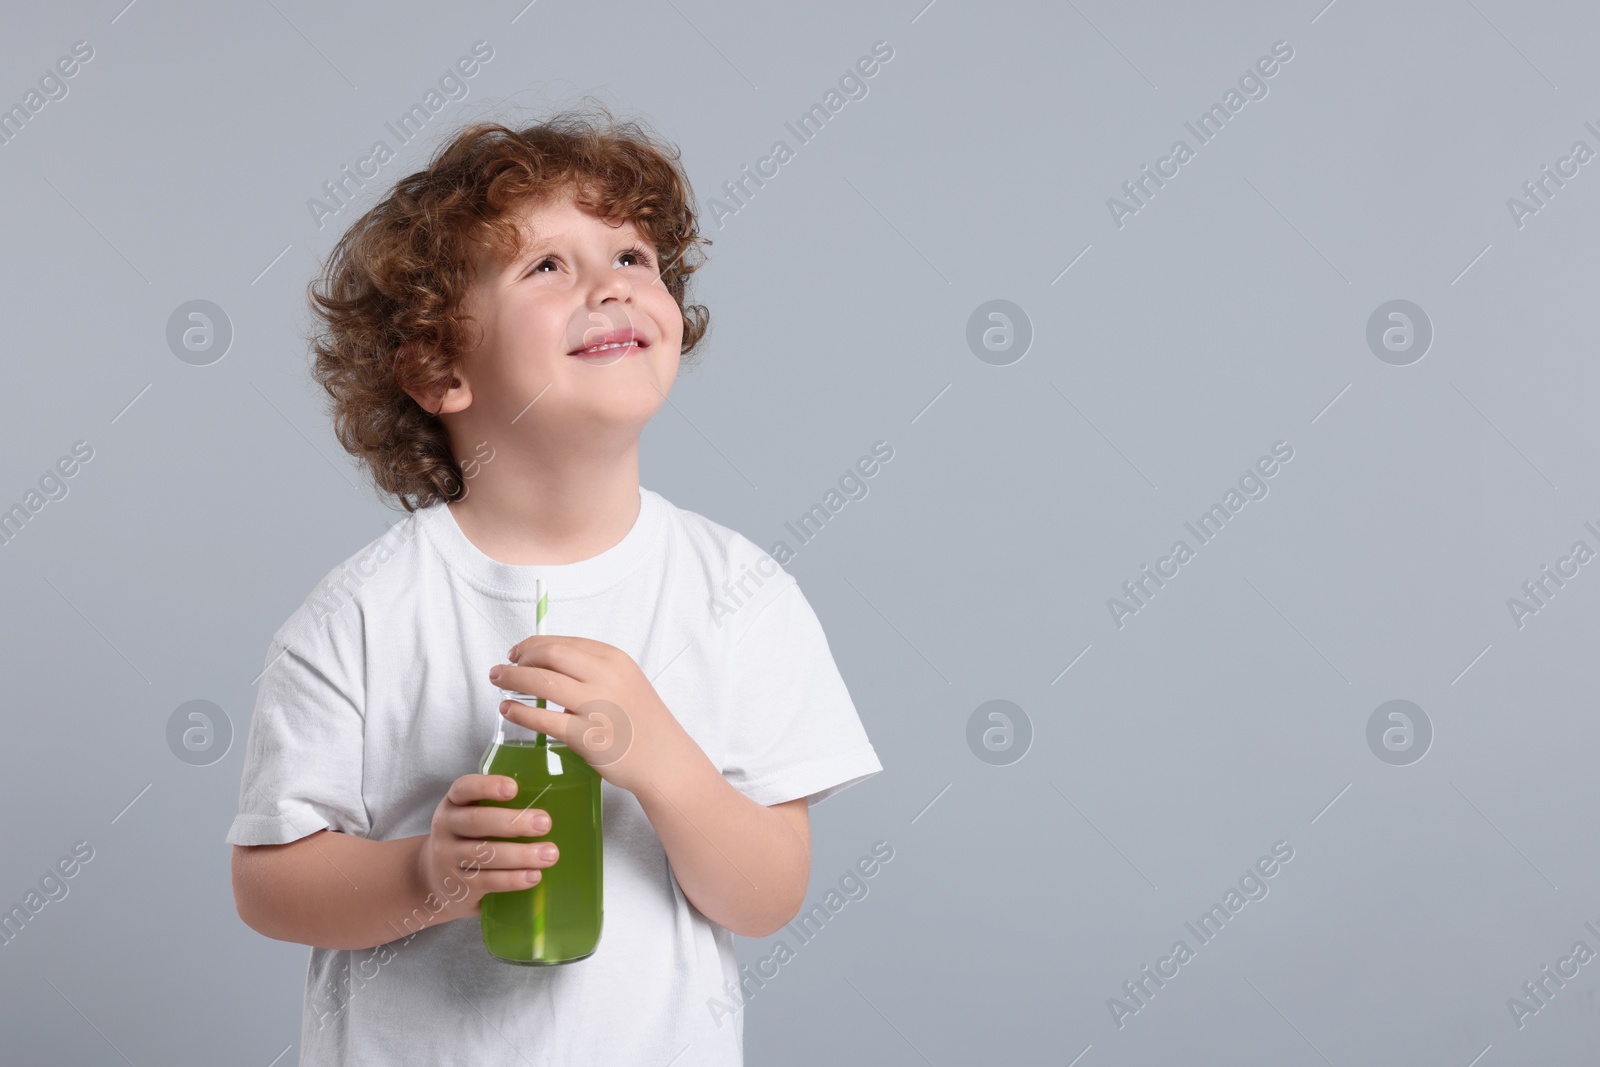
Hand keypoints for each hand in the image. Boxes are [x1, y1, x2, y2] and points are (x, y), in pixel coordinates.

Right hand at [413, 773, 560, 921]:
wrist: (433, 881)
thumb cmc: (467, 840)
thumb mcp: (471, 817)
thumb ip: (499, 808)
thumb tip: (558, 802)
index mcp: (453, 804)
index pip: (464, 788)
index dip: (487, 786)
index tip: (514, 788)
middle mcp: (446, 828)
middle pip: (477, 821)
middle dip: (513, 822)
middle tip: (545, 822)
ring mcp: (448, 859)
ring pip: (484, 854)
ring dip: (520, 854)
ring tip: (550, 854)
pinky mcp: (458, 887)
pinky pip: (487, 881)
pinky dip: (512, 879)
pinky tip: (534, 876)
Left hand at [488, 636, 698, 796]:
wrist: (664, 759)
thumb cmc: (642, 723)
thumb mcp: (625, 682)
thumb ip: (593, 670)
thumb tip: (550, 663)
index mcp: (614, 659)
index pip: (563, 642)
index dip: (533, 644)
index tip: (518, 651)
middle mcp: (606, 677)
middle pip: (550, 655)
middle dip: (519, 659)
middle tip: (502, 668)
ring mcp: (597, 706)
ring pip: (542, 682)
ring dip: (513, 679)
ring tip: (499, 683)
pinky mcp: (587, 736)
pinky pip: (544, 719)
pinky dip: (520, 711)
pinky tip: (509, 710)